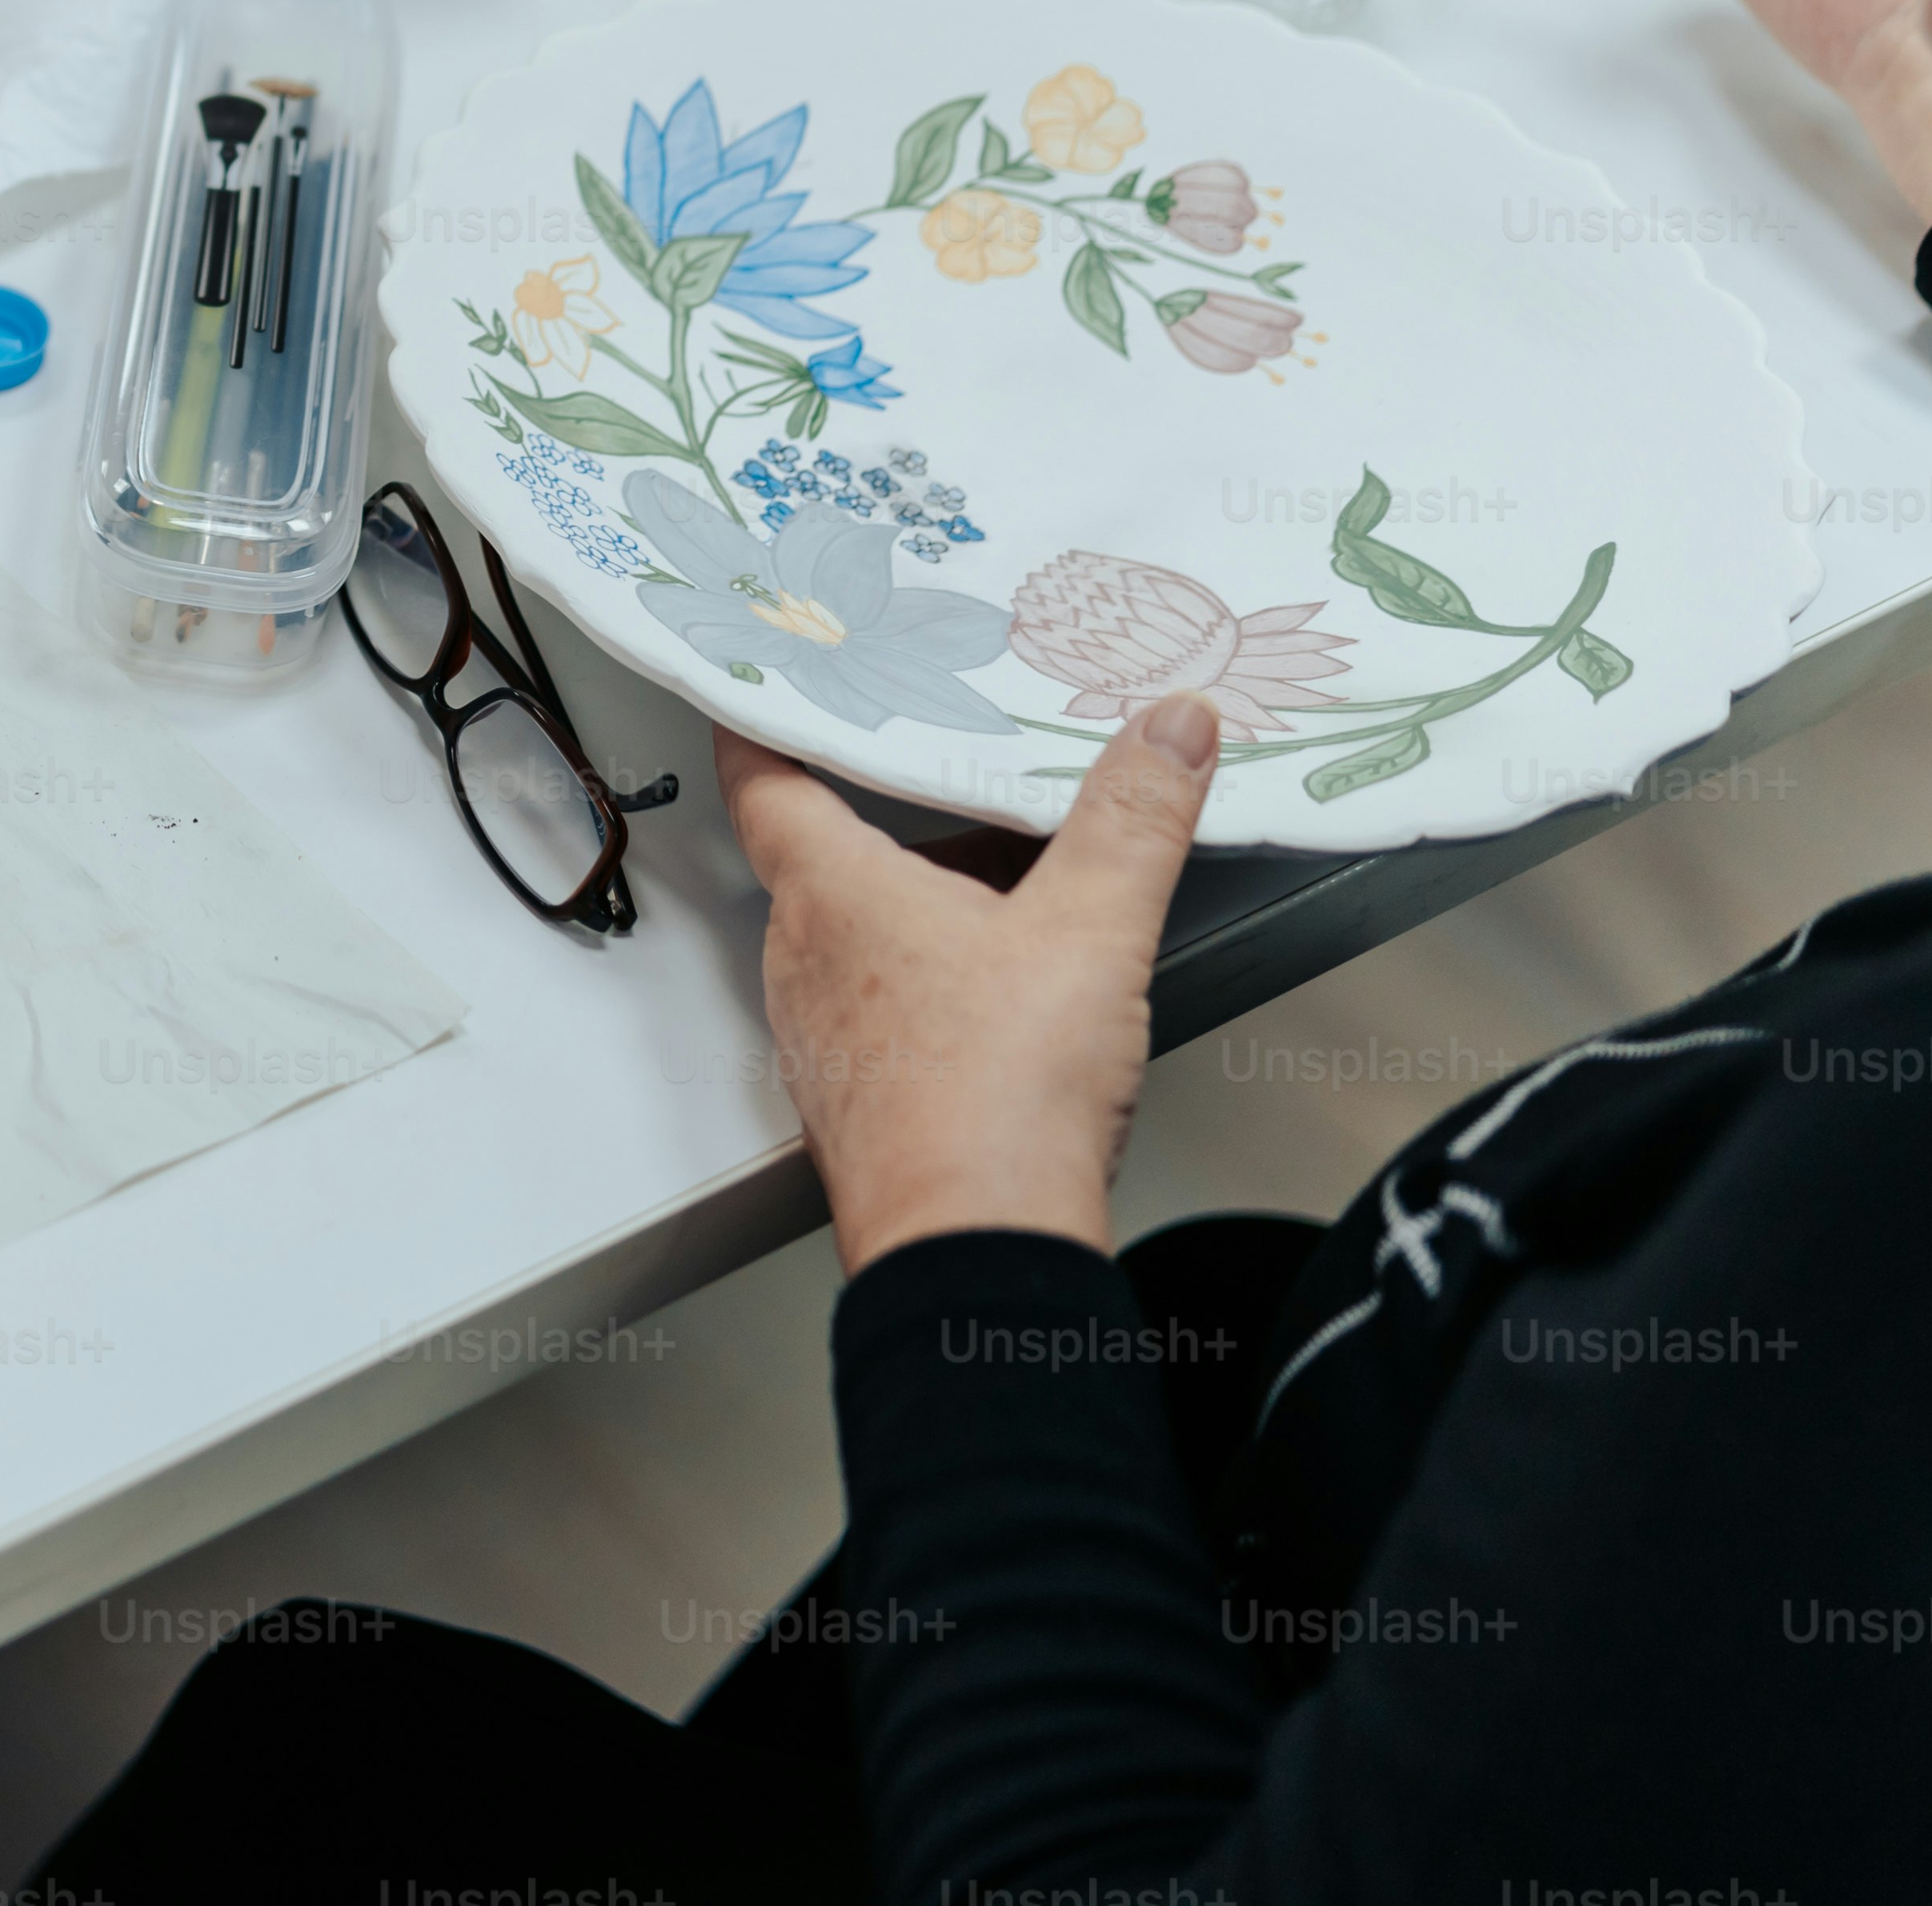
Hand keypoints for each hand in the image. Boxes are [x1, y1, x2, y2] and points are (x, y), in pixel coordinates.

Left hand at [717, 694, 1221, 1272]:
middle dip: (894, 817)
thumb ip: (1134, 820)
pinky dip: (933, 981)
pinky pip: (883, 1007)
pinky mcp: (857, 1097)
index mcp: (829, 892)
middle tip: (953, 774)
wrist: (974, 1251)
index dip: (761, 720)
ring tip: (1013, 886)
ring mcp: (821, 1033)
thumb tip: (1171, 728)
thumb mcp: (1090, 932)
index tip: (769, 681)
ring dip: (925, 906)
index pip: (760, 777)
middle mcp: (803, 957)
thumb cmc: (996, 1099)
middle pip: (829, 854)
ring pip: (863, 935)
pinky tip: (1006, 1000)